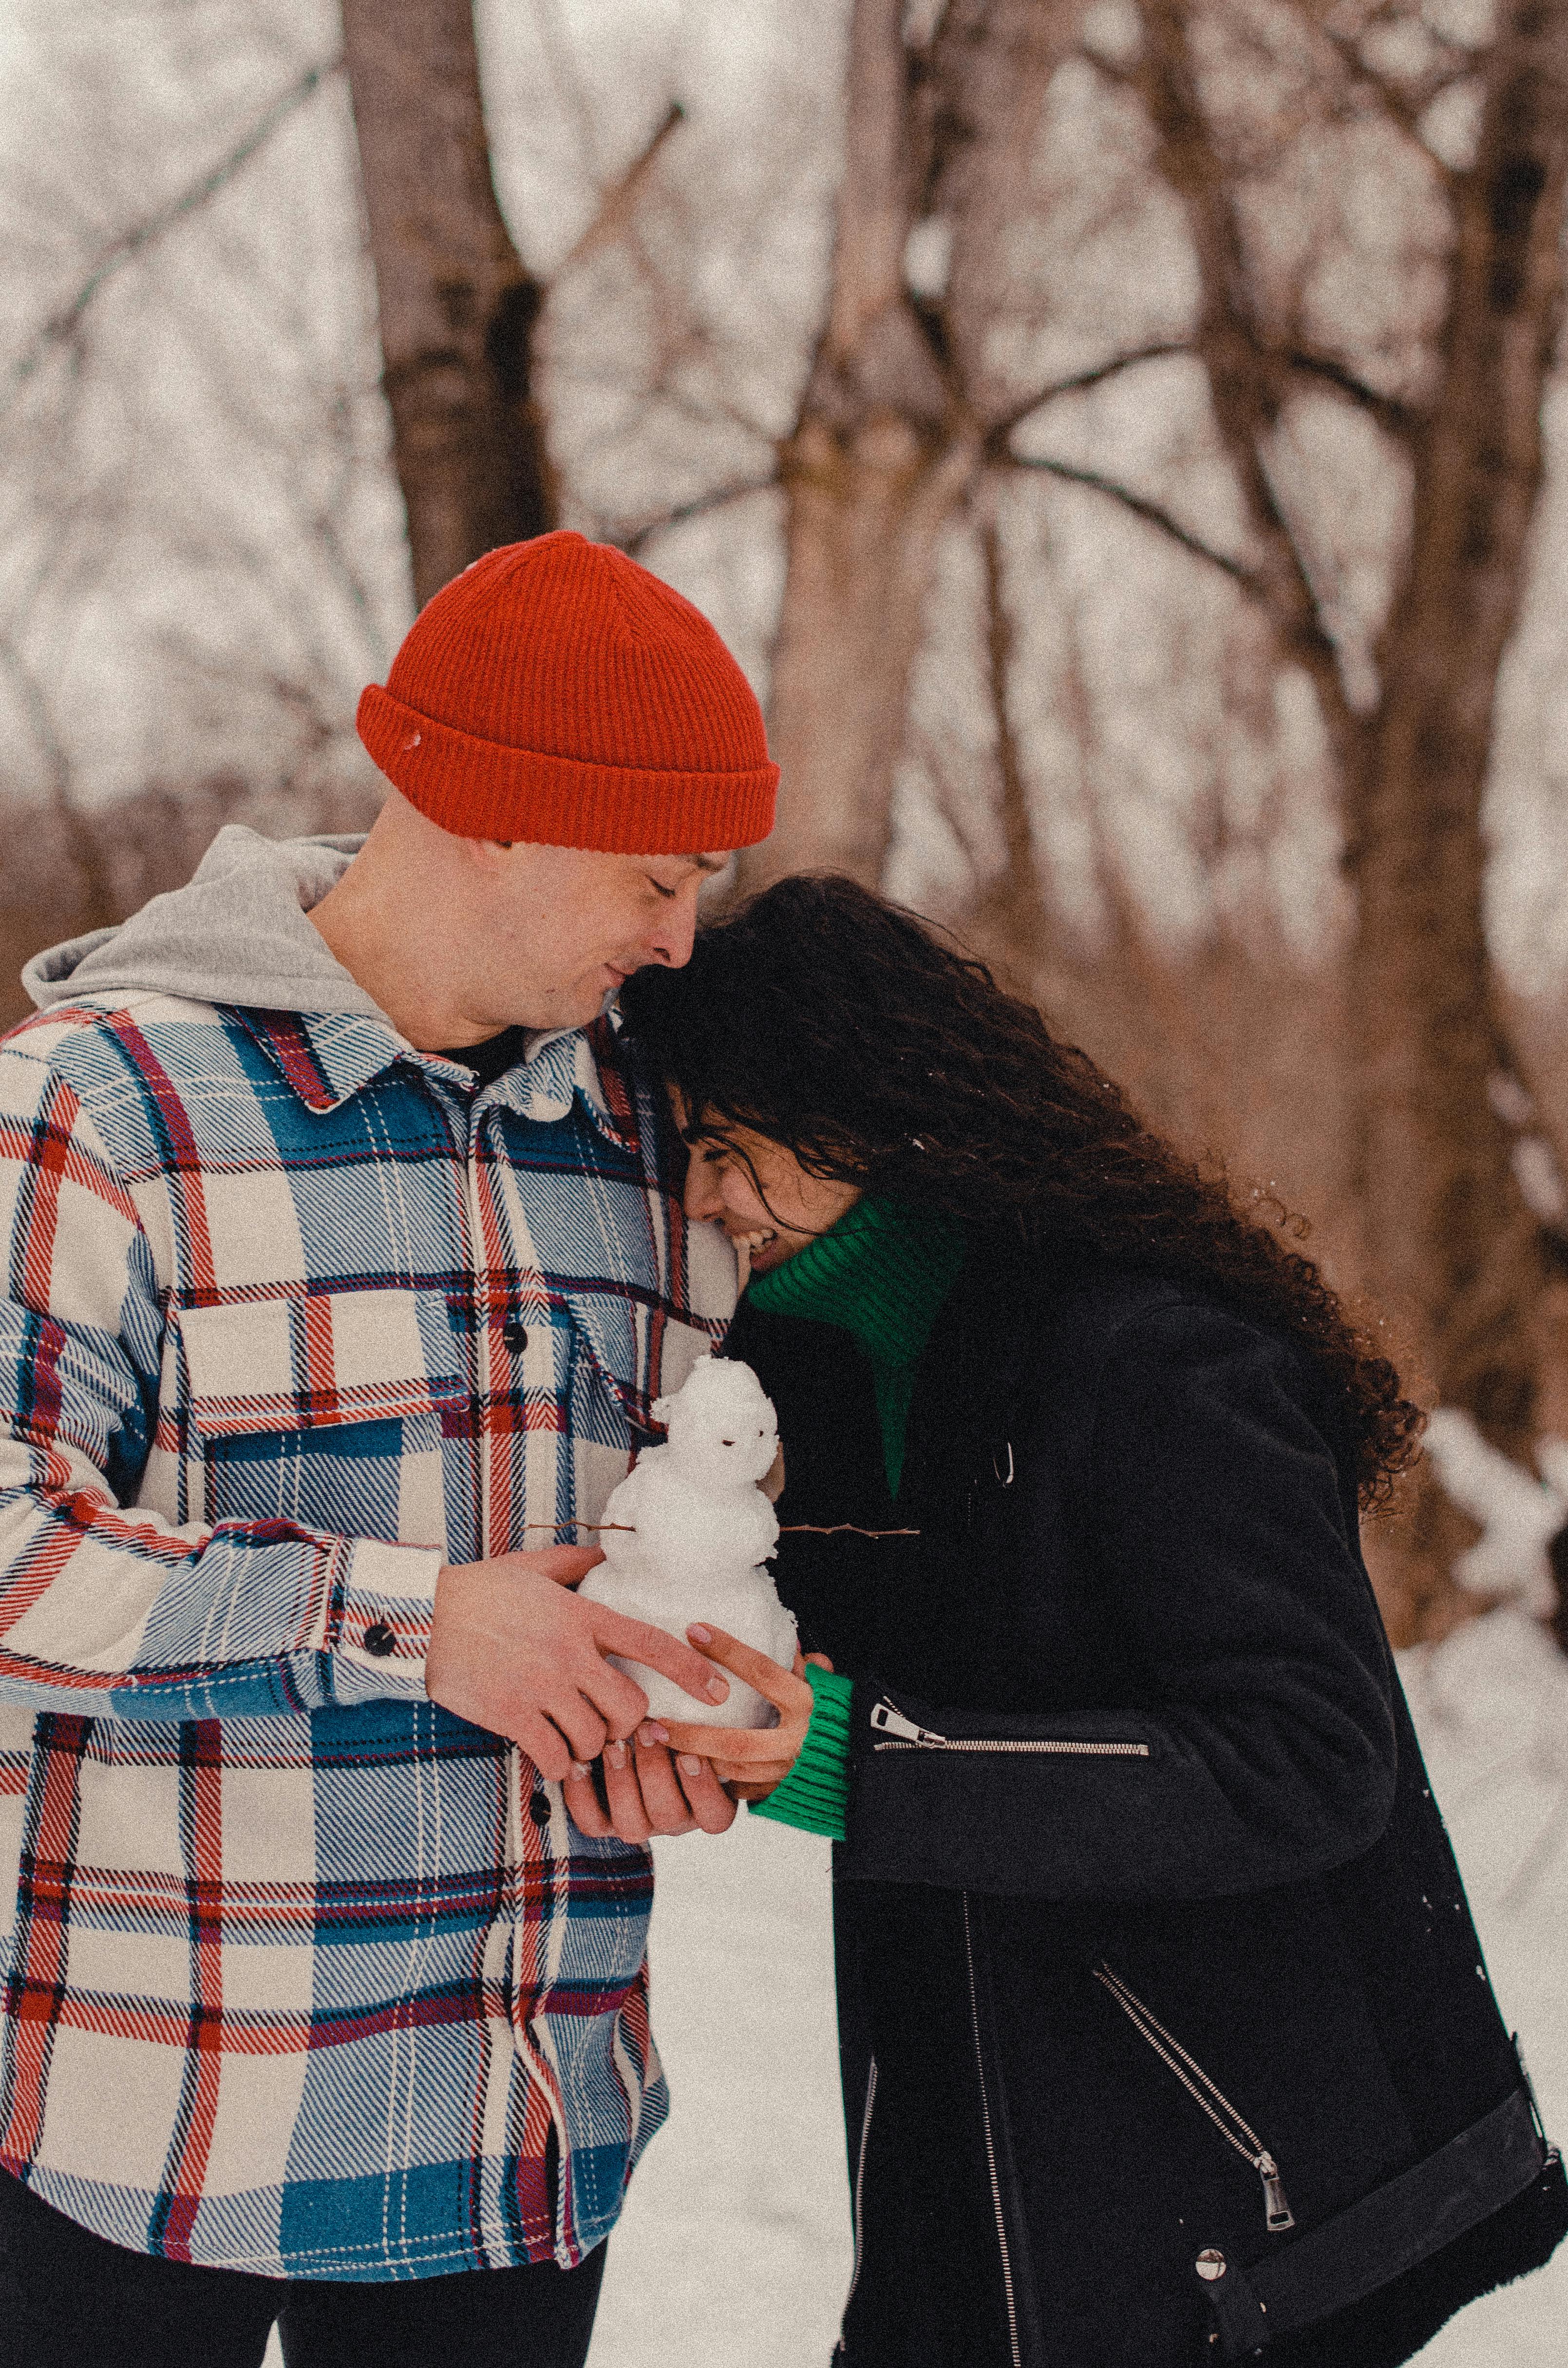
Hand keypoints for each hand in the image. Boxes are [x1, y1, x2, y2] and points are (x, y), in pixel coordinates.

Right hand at [425, 1545, 730, 1780]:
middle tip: (612, 1725)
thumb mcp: (532, 1566)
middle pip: (630, 1708)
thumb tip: (606, 1554)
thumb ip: (575, 1564)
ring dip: (591, 1748)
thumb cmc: (478, 1590)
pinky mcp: (511, 1715)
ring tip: (575, 1740)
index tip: (717, 1693)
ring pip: (595, 1739)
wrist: (423, 1616)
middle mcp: (568, 1654)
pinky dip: (559, 1765)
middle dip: (629, 1725)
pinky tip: (550, 1757)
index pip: (651, 1644)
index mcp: (580, 1616)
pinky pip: (555, 1757)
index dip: (691, 1672)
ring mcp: (540, 1687)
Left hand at [562, 1732, 738, 1841]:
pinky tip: (580, 1763)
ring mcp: (638, 1824)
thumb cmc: (676, 1718)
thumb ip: (706, 1721)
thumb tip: (715, 1694)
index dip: (702, 1788)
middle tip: (646, 1730)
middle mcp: (674, 1820)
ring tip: (613, 1745)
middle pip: (668, 1816)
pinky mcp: (603, 1823)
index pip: (715, 1816)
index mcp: (708, 1806)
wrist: (632, 1724)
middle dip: (655, 1772)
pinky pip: (592, 1823)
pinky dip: (582, 1794)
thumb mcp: (698, 1720)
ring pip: (632, 1825)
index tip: (689, 1752)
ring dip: (622, 1782)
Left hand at [653, 1629, 830, 1803]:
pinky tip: (687, 1769)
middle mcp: (796, 1741)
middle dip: (691, 1735)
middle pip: (735, 1742)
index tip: (694, 1630)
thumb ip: (804, 1666)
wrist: (869, 1765)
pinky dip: (714, 1781)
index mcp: (808, 1704)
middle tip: (654, 1722)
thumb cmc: (844, 1715)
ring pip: (733, 1772)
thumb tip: (785, 1638)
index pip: (763, 1673)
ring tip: (659, 1748)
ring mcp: (788, 1772)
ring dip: (695, 1761)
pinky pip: (742, 1791)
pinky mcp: (782, 1794)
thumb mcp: (829, 1684)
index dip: (729, 1651)